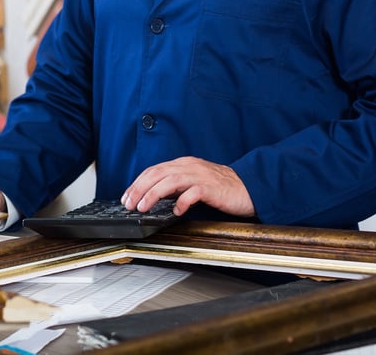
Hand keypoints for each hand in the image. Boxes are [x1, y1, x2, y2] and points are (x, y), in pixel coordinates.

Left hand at [121, 156, 255, 218]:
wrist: (248, 187)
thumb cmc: (220, 187)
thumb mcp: (192, 182)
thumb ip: (175, 186)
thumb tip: (152, 196)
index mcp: (183, 164)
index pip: (153, 170)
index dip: (137, 183)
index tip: (126, 197)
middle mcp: (189, 166)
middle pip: (157, 174)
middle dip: (139, 189)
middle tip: (129, 204)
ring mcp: (200, 176)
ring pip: (170, 181)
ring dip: (153, 194)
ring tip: (143, 207)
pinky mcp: (211, 188)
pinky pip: (193, 193)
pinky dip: (182, 202)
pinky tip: (176, 212)